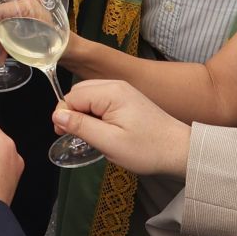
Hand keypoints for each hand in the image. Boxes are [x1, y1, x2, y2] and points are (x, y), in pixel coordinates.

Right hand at [52, 79, 189, 176]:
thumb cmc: (147, 149)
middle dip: (73, 113)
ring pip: (88, 96)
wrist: (179, 150)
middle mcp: (115, 85)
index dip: (65, 116)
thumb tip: (57, 116)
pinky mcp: (127, 98)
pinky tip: (102, 130)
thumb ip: (81, 126)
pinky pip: (100, 100)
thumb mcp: (109, 142)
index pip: (72, 96)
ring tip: (91, 136)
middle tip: (77, 137)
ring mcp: (122, 90)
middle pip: (79, 93)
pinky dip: (95, 114)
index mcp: (110, 92)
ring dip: (83, 114)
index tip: (66, 136)